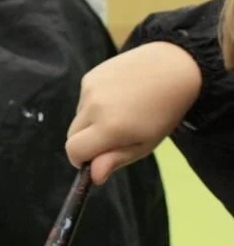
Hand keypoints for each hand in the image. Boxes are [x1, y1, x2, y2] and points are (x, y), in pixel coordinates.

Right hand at [66, 42, 202, 184]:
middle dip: (86, 141)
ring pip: (79, 117)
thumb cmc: (163, 113)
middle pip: (72, 135)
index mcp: (110, 128)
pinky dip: (94, 103)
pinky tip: (117, 95)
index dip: (80, 160)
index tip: (93, 160)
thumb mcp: (145, 143)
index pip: (73, 150)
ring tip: (120, 110)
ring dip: (91, 121)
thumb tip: (92, 177)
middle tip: (113, 135)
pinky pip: (83, 100)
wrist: (172, 67)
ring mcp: (89, 89)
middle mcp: (94, 107)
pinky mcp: (89, 77)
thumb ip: (115, 160)